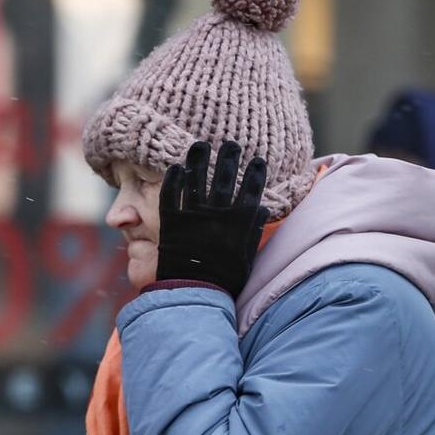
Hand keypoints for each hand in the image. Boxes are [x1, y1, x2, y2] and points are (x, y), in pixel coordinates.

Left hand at [156, 140, 268, 297]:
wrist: (193, 292)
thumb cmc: (223, 278)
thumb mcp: (246, 257)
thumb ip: (253, 231)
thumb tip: (263, 209)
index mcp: (238, 223)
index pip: (251, 191)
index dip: (256, 174)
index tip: (258, 159)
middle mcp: (217, 214)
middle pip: (225, 179)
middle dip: (229, 158)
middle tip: (231, 143)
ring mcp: (193, 215)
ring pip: (197, 180)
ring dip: (199, 160)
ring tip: (200, 144)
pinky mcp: (172, 221)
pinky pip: (171, 194)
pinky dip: (174, 180)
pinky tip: (176, 167)